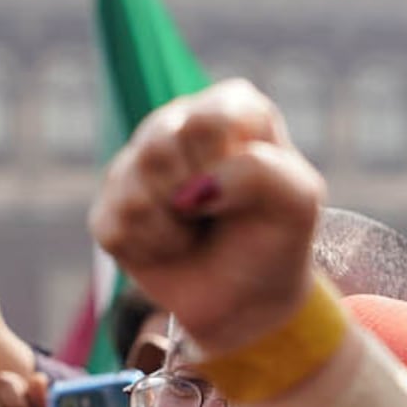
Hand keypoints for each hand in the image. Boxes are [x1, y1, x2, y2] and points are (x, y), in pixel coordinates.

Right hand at [89, 79, 323, 352]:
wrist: (249, 298)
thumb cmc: (275, 239)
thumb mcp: (297, 201)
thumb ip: (262, 172)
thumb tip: (196, 188)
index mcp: (226, 107)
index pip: (204, 121)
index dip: (221, 165)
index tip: (242, 191)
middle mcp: (174, 125)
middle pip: (158, 149)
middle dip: (193, 199)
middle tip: (214, 213)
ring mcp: (134, 167)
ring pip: (133, 193)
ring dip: (173, 231)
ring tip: (193, 232)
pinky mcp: (109, 211)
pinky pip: (114, 229)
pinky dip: (150, 251)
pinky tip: (169, 247)